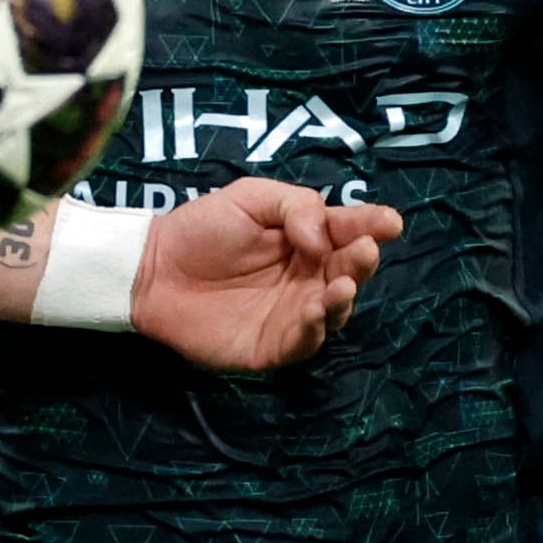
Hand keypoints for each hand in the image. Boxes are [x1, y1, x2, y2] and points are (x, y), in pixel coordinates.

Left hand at [137, 182, 401, 370]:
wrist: (151, 269)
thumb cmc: (201, 228)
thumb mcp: (250, 197)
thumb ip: (295, 206)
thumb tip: (322, 237)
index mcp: (308, 239)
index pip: (348, 231)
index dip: (372, 225)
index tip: (390, 222)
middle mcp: (308, 277)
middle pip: (349, 272)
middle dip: (361, 262)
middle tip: (363, 250)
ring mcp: (293, 313)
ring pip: (335, 310)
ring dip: (343, 298)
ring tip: (339, 284)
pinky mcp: (272, 345)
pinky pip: (304, 343)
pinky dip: (314, 330)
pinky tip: (313, 311)